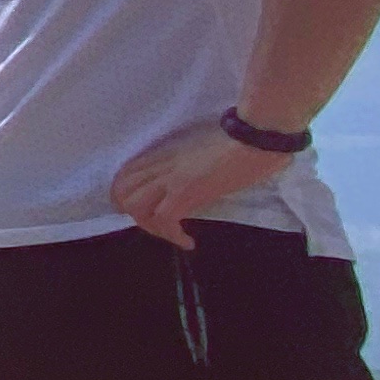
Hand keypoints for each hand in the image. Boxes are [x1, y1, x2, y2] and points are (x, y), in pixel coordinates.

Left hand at [110, 118, 291, 249]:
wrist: (256, 138)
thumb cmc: (242, 142)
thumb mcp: (204, 151)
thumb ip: (189, 163)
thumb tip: (192, 179)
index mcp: (167, 153)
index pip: (127, 173)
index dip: (127, 194)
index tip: (144, 208)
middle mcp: (162, 165)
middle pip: (122, 191)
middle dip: (133, 213)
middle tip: (156, 224)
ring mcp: (171, 178)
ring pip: (135, 207)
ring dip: (151, 226)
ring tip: (172, 233)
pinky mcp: (186, 191)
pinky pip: (164, 219)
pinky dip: (172, 236)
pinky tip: (188, 242)